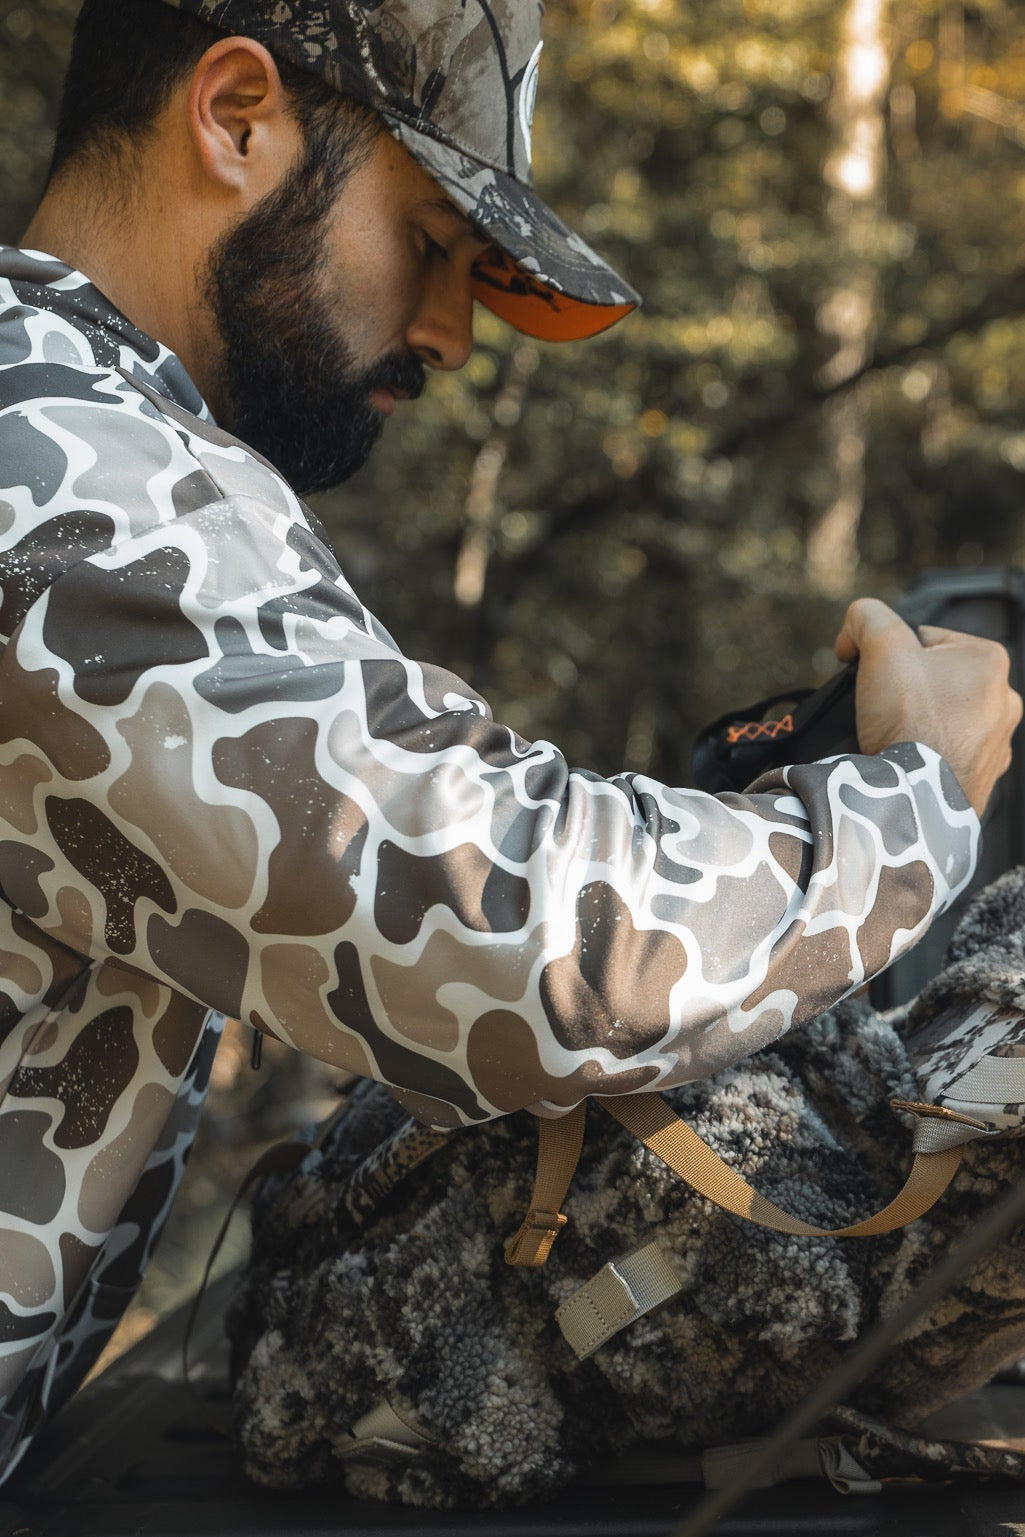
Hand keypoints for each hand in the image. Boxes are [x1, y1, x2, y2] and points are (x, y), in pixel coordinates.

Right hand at [834, 597, 1022, 816]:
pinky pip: (948, 754)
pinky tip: (909, 760)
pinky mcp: (985, 777)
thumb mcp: (880, 644)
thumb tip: (854, 631)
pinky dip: (928, 755)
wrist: (916, 795)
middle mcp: (1005, 699)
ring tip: (894, 736)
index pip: (925, 639)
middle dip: (907, 690)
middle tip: (882, 708)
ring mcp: (998, 742)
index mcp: (990, 659)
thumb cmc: (909, 720)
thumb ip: (867, 616)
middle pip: (935, 679)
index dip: (890, 654)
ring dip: (919, 723)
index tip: (874, 676)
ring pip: (943, 718)